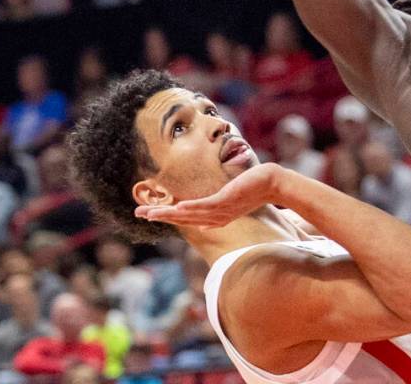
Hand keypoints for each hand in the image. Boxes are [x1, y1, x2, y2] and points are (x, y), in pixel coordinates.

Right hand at [135, 163, 288, 227]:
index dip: (165, 217)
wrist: (272, 184)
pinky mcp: (227, 201)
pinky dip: (191, 208)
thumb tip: (202, 226)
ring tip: (150, 211)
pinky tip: (177, 208)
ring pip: (190, 214)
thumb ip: (215, 213)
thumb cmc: (253, 190)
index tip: (146, 213)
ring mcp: (220, 211)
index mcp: (213, 218)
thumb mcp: (231, 203)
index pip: (185, 219)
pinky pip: (206, 206)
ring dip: (168, 213)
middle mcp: (214, 218)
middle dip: (159, 215)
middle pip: (182, 219)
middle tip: (137, 213)